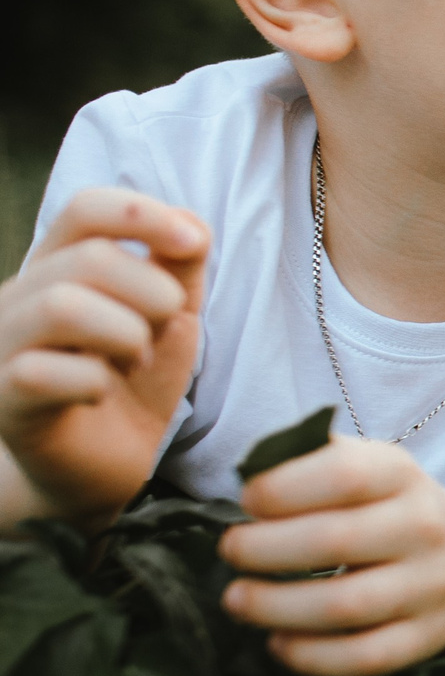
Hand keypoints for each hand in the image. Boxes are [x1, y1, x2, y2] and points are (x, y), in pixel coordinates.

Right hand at [0, 190, 208, 528]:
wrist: (101, 466)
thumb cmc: (130, 382)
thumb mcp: (169, 318)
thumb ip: (180, 269)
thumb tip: (192, 223)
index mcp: (58, 266)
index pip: (85, 208)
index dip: (143, 214)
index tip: (194, 244)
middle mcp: (19, 297)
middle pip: (87, 258)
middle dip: (152, 291)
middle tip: (164, 328)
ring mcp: (1, 348)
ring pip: (59, 305)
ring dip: (124, 332)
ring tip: (134, 360)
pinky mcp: (2, 402)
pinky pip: (39, 372)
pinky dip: (92, 379)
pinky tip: (102, 392)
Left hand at [217, 437, 444, 675]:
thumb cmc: (384, 509)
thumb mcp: (364, 468)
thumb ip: (310, 463)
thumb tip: (247, 474)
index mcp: (402, 476)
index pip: (344, 474)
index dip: (283, 488)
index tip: (246, 501)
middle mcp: (425, 528)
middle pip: (336, 541)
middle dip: (264, 549)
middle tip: (230, 552)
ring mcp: (431, 586)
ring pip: (346, 605)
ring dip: (275, 607)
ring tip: (236, 600)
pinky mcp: (427, 636)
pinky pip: (364, 657)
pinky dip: (311, 656)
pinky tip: (278, 643)